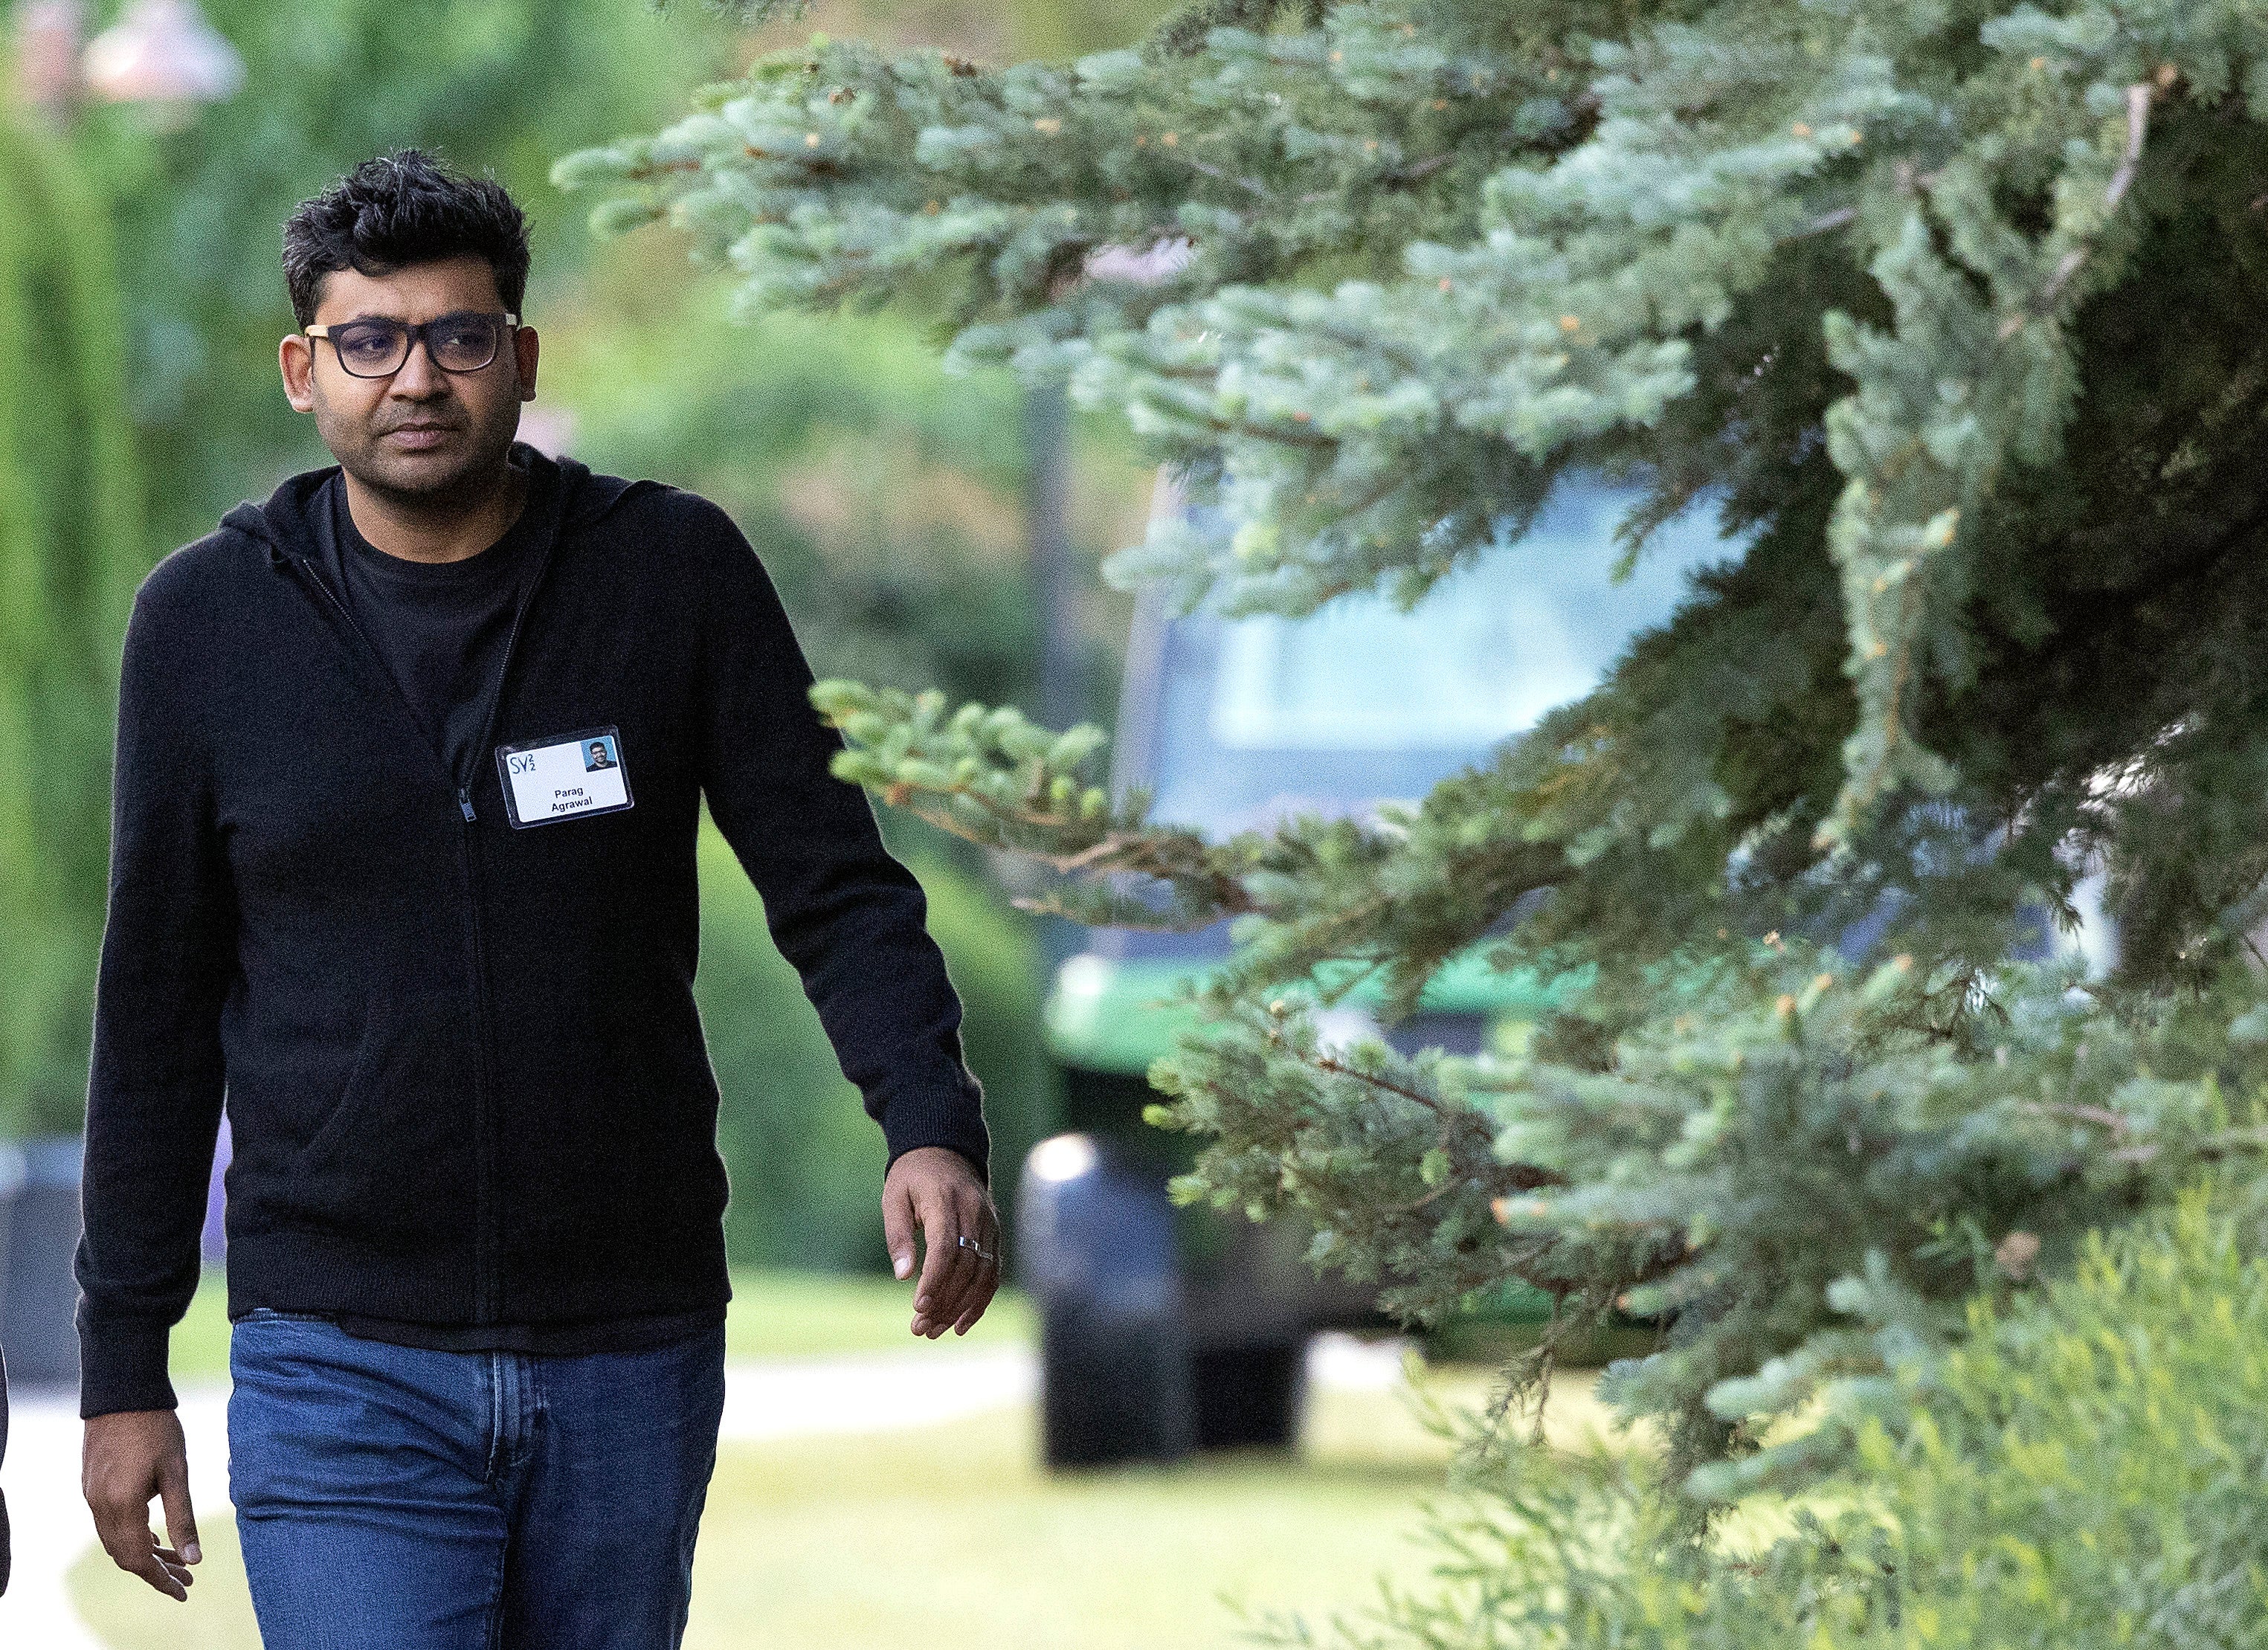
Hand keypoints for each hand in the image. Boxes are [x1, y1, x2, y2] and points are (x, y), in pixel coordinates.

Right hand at [83, 1409, 198, 1600]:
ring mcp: (92, 1497)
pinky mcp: (93, 1486)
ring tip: (177, 1562)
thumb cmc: (156, 1428)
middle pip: (125, 1555)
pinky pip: (110, 1524)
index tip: (183, 1592)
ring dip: (145, 1554)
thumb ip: (183, 1517)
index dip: (160, 1580)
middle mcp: (100, 1506)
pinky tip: (154, 1537)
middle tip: (186, 1580)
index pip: (138, 1559)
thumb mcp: (177, 1473)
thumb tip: (195, 1559)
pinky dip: (133, 1536)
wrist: (122, 1393)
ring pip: (116, 1541)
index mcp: (122, 1505)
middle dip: (155, 1572)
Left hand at [883, 1145, 1001, 1337]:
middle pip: (966, 1266)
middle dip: (944, 1302)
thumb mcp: (894, 1197)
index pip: (946, 1247)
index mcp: (945, 1201)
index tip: (918, 1306)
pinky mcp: (995, 1234)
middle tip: (920, 1328)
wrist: (947, 1152)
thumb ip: (898, 1235)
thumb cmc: (913, 1178)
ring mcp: (989, 1224)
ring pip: (983, 1274)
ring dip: (960, 1307)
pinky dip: (980, 1301)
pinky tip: (962, 1323)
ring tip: (935, 1330)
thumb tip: (903, 1276)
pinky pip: (993, 1272)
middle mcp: (974, 1213)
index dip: (935, 1280)